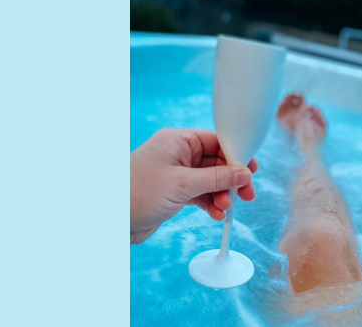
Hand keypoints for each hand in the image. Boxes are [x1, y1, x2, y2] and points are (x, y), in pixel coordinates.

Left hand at [130, 128, 257, 243]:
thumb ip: (216, 178)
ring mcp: (176, 174)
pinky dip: (210, 203)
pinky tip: (216, 214)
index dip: (236, 156)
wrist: (111, 220)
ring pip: (210, 181)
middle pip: (216, 162)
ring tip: (225, 208)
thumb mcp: (183, 184)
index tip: (251, 172)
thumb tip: (244, 174)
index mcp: (178, 141)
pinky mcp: (174, 192)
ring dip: (221, 194)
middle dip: (231, 180)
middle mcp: (177, 154)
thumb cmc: (138, 193)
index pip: (216, 141)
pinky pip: (200, 194)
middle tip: (245, 196)